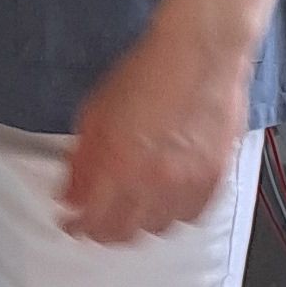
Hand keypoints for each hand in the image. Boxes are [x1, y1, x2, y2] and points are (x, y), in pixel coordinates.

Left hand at [60, 14, 254, 245]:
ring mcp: (186, 183)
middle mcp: (152, 181)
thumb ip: (81, 160)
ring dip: (138, 226)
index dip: (76, 226)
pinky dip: (174, 216)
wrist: (199, 53)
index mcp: (116, 165)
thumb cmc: (149, 72)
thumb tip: (70, 193)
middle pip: (122, 233)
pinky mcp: (214, 178)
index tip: (71, 223)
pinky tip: (165, 205)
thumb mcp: (95, 112)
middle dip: (103, 232)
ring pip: (157, 230)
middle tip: (95, 224)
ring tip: (129, 215)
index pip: (89, 219)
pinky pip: (191, 216)